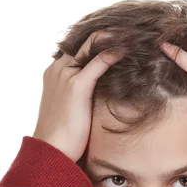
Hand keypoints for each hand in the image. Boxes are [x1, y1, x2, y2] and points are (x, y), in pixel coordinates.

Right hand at [33, 31, 122, 161]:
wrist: (51, 152)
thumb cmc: (64, 137)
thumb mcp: (72, 110)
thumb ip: (83, 97)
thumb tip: (101, 97)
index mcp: (55, 73)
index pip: (78, 48)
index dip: (99, 42)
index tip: (120, 41)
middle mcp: (58, 69)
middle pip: (85, 40)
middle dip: (108, 35)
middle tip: (132, 34)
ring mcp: (65, 75)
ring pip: (92, 44)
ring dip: (114, 38)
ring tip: (135, 37)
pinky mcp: (77, 85)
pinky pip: (99, 60)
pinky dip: (115, 51)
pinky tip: (130, 49)